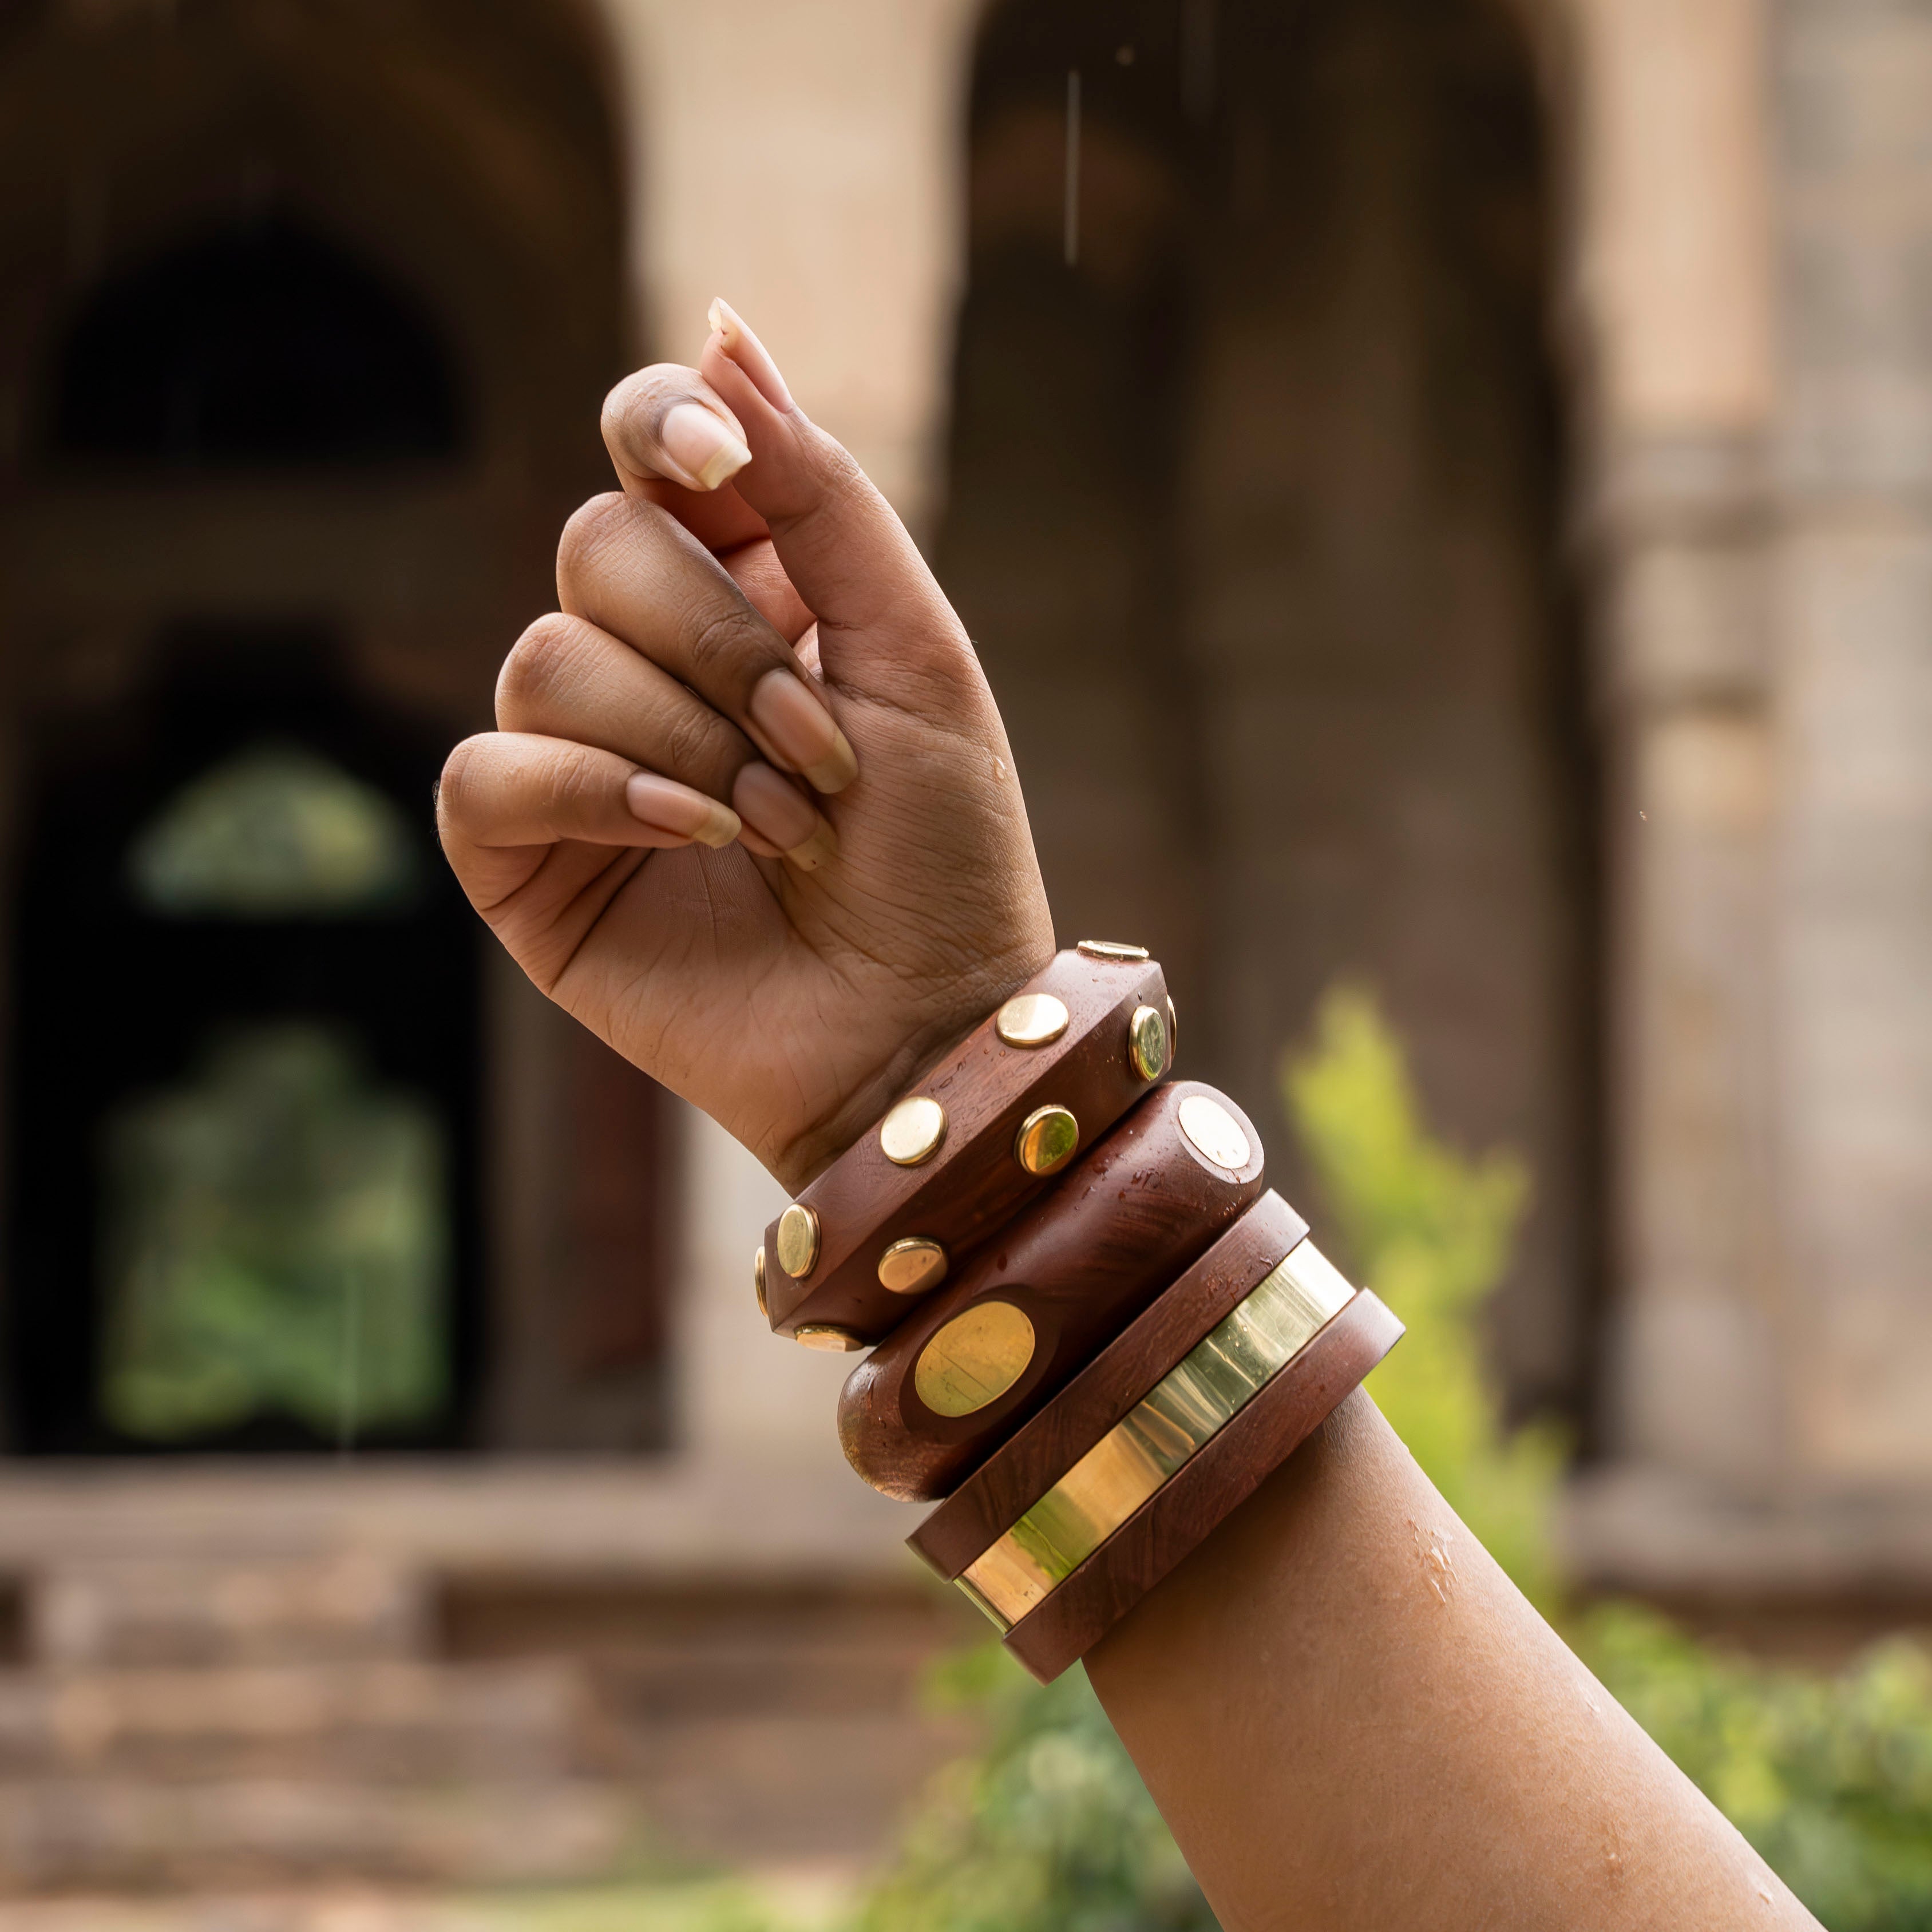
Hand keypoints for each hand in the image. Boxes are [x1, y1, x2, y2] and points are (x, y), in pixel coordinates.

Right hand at [436, 303, 1054, 1188]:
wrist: (925, 1025)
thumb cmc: (942, 854)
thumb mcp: (913, 653)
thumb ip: (820, 496)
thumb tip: (720, 331)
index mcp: (744, 593)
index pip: (645, 450)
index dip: (661, 429)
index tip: (721, 473)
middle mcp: (647, 660)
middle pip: (598, 547)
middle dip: (722, 647)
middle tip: (818, 754)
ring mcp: (576, 757)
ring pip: (547, 654)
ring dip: (685, 737)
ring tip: (776, 827)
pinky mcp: (525, 858)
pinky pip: (490, 770)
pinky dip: (593, 791)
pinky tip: (686, 837)